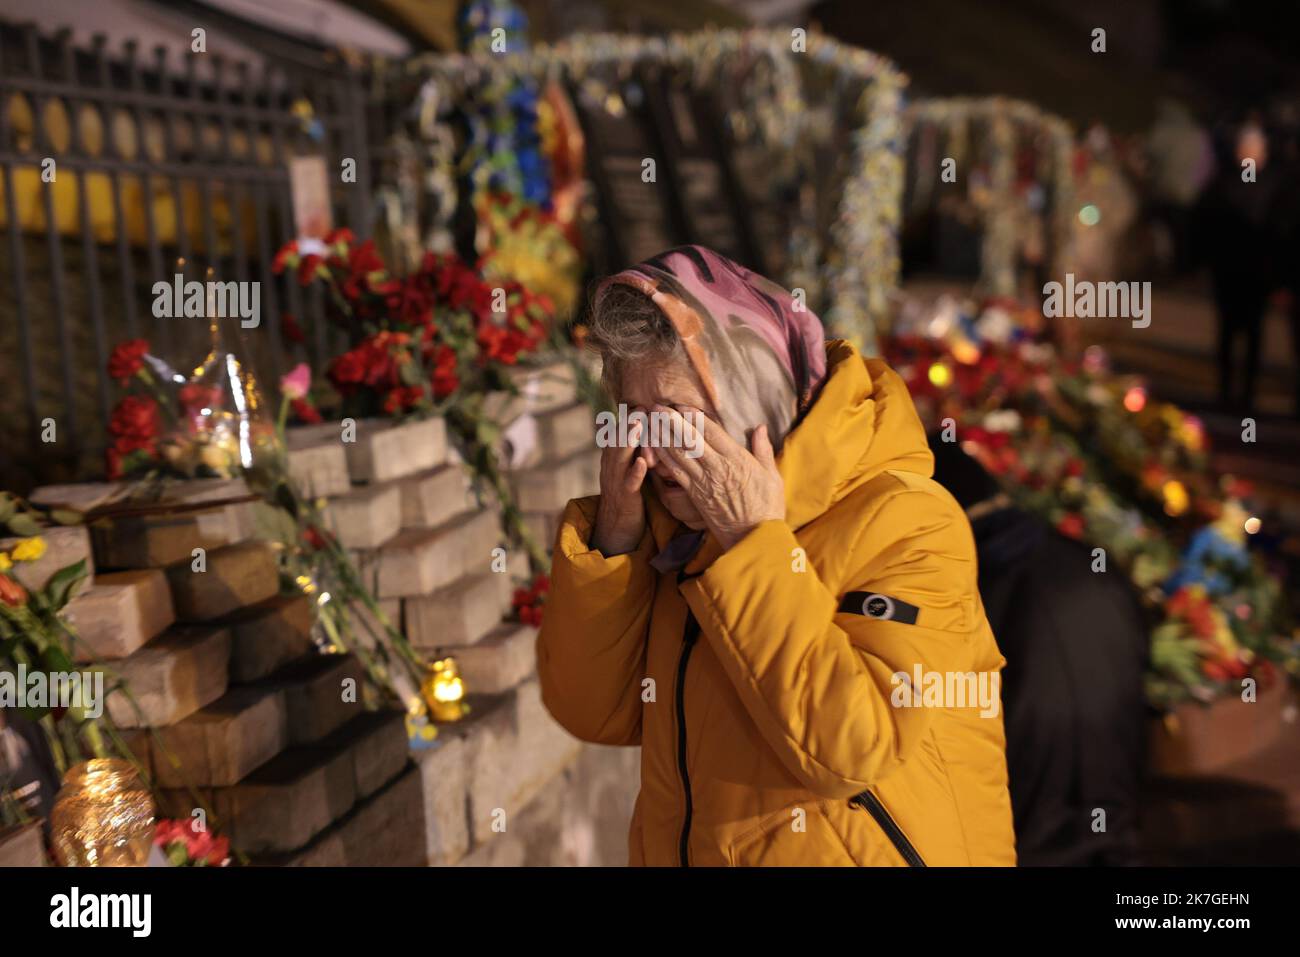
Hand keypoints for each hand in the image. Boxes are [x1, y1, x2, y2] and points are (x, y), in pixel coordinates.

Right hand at [592, 415, 647, 555]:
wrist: (618, 525)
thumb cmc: (631, 492)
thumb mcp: (633, 466)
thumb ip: (639, 447)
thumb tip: (655, 425)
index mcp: (614, 456)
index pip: (621, 432)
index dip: (632, 418)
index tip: (645, 403)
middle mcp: (611, 465)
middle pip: (618, 440)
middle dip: (630, 423)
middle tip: (641, 407)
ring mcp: (616, 480)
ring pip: (620, 457)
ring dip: (629, 440)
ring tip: (638, 426)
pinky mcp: (624, 497)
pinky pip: (629, 483)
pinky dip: (634, 472)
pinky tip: (642, 463)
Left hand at [653, 405, 784, 550]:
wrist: (754, 538)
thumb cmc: (767, 507)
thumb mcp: (772, 476)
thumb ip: (763, 450)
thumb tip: (761, 427)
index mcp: (738, 459)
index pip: (712, 432)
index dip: (693, 416)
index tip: (680, 405)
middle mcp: (718, 468)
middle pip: (690, 439)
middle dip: (671, 421)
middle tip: (656, 406)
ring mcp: (704, 482)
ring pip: (679, 454)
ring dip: (662, 436)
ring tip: (649, 421)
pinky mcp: (695, 495)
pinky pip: (675, 473)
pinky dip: (663, 458)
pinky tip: (653, 447)